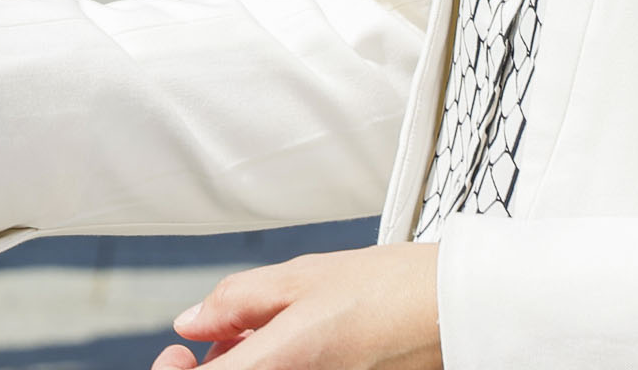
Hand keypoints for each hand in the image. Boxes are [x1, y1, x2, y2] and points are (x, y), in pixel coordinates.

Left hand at [152, 247, 439, 369]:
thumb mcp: (302, 277)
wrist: (459, 312)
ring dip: (245, 367)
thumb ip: (237, 302)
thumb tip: (191, 323)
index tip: (179, 352)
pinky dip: (277, 367)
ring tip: (260, 335)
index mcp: (278, 364)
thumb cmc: (392, 289)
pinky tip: (290, 347)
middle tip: (216, 340)